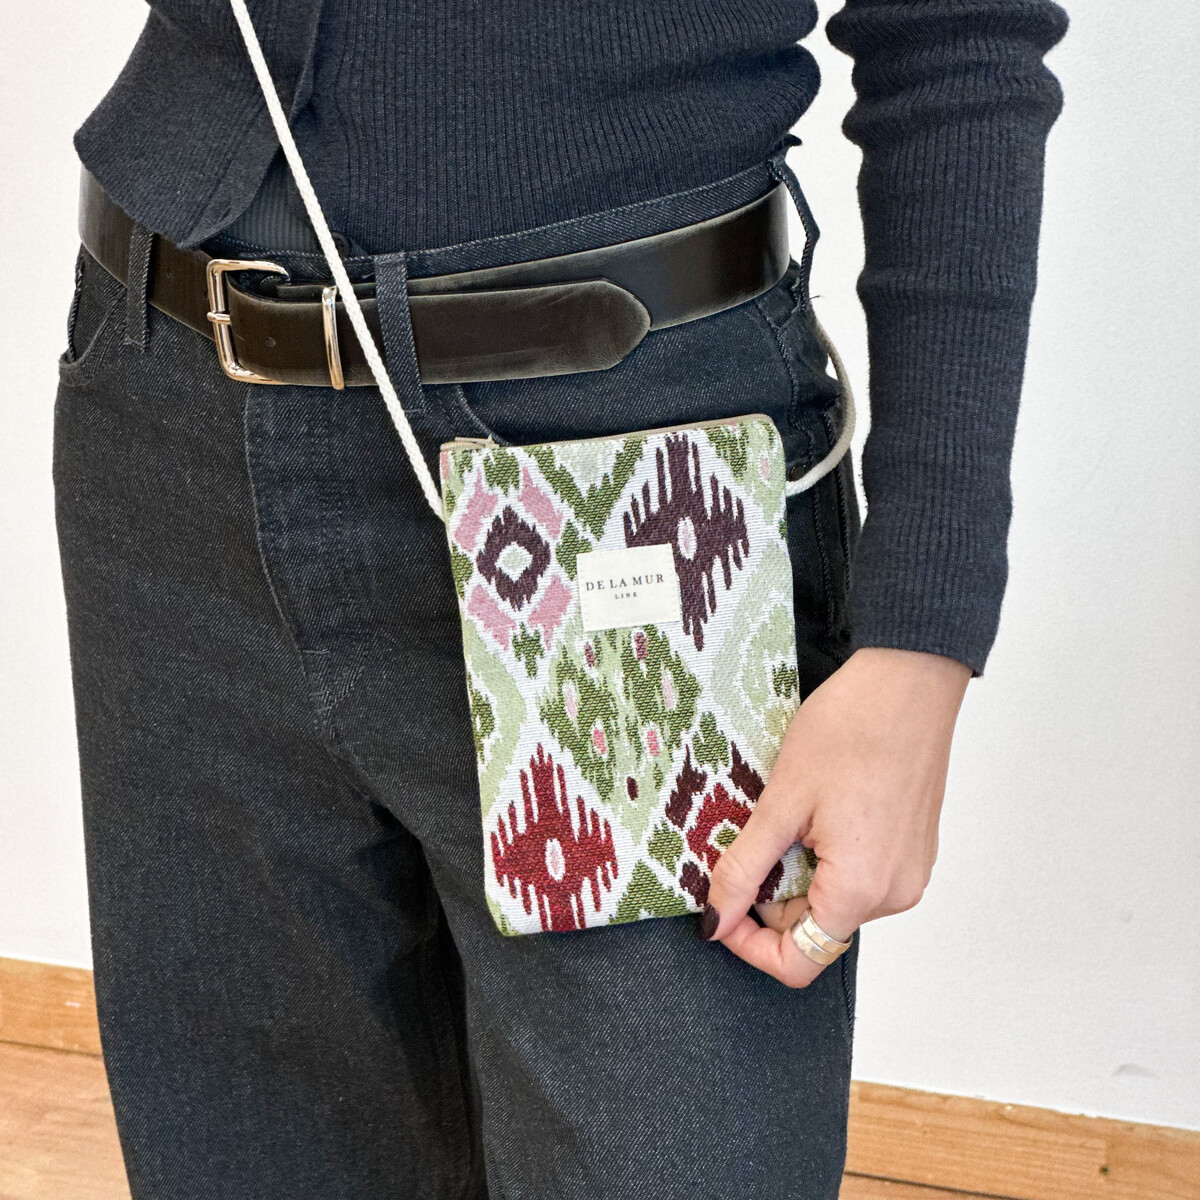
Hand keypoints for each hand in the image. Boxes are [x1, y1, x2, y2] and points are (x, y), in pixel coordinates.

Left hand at [701, 647, 971, 985]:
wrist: (909, 680)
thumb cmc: (852, 729)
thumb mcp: (780, 803)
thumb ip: (743, 870)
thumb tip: (714, 921)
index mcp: (861, 890)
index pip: (798, 962)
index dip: (748, 943)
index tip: (721, 904)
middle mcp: (894, 893)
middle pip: (813, 928)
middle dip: (769, 895)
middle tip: (747, 838)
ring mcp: (909, 871)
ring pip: (833, 899)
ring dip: (796, 871)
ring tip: (784, 814)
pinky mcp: (911, 849)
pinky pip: (857, 874)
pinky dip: (824, 856)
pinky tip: (814, 808)